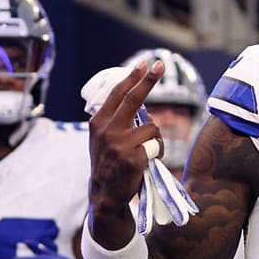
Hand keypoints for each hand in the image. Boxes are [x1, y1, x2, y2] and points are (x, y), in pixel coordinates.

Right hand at [85, 61, 164, 246]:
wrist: (105, 195)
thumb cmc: (110, 164)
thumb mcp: (104, 139)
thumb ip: (116, 121)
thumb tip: (142, 104)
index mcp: (98, 122)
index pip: (117, 94)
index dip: (132, 77)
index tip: (145, 63)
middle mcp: (106, 129)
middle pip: (133, 99)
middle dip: (148, 80)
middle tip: (160, 64)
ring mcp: (119, 143)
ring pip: (152, 128)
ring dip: (156, 140)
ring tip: (144, 154)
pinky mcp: (132, 157)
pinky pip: (156, 146)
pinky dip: (156, 154)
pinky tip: (144, 164)